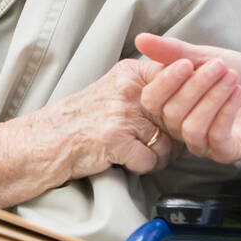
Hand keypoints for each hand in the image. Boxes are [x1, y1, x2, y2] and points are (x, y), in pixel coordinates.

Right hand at [37, 58, 179, 180]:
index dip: (187, 102)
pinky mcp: (114, 139)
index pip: (179, 79)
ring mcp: (121, 113)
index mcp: (130, 73)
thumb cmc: (85, 120)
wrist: (47, 140)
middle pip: (178, 116)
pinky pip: (150, 160)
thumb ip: (148, 91)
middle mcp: (128, 89)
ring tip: (137, 154)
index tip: (180, 116)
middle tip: (161, 143)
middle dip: (174, 137)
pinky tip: (125, 161)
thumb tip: (192, 103)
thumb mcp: (115, 91)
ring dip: (158, 156)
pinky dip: (141, 167)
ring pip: (167, 143)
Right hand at [134, 34, 240, 161]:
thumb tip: (140, 38)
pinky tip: (237, 93)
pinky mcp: (226, 152)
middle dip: (196, 85)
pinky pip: (215, 138)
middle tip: (219, 66)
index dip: (166, 81)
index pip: (151, 100)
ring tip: (232, 78)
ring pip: (191, 127)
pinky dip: (225, 112)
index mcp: (173, 104)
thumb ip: (174, 51)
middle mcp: (183, 127)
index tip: (187, 62)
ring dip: (212, 97)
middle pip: (172, 113)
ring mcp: (204, 143)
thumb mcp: (206, 57)